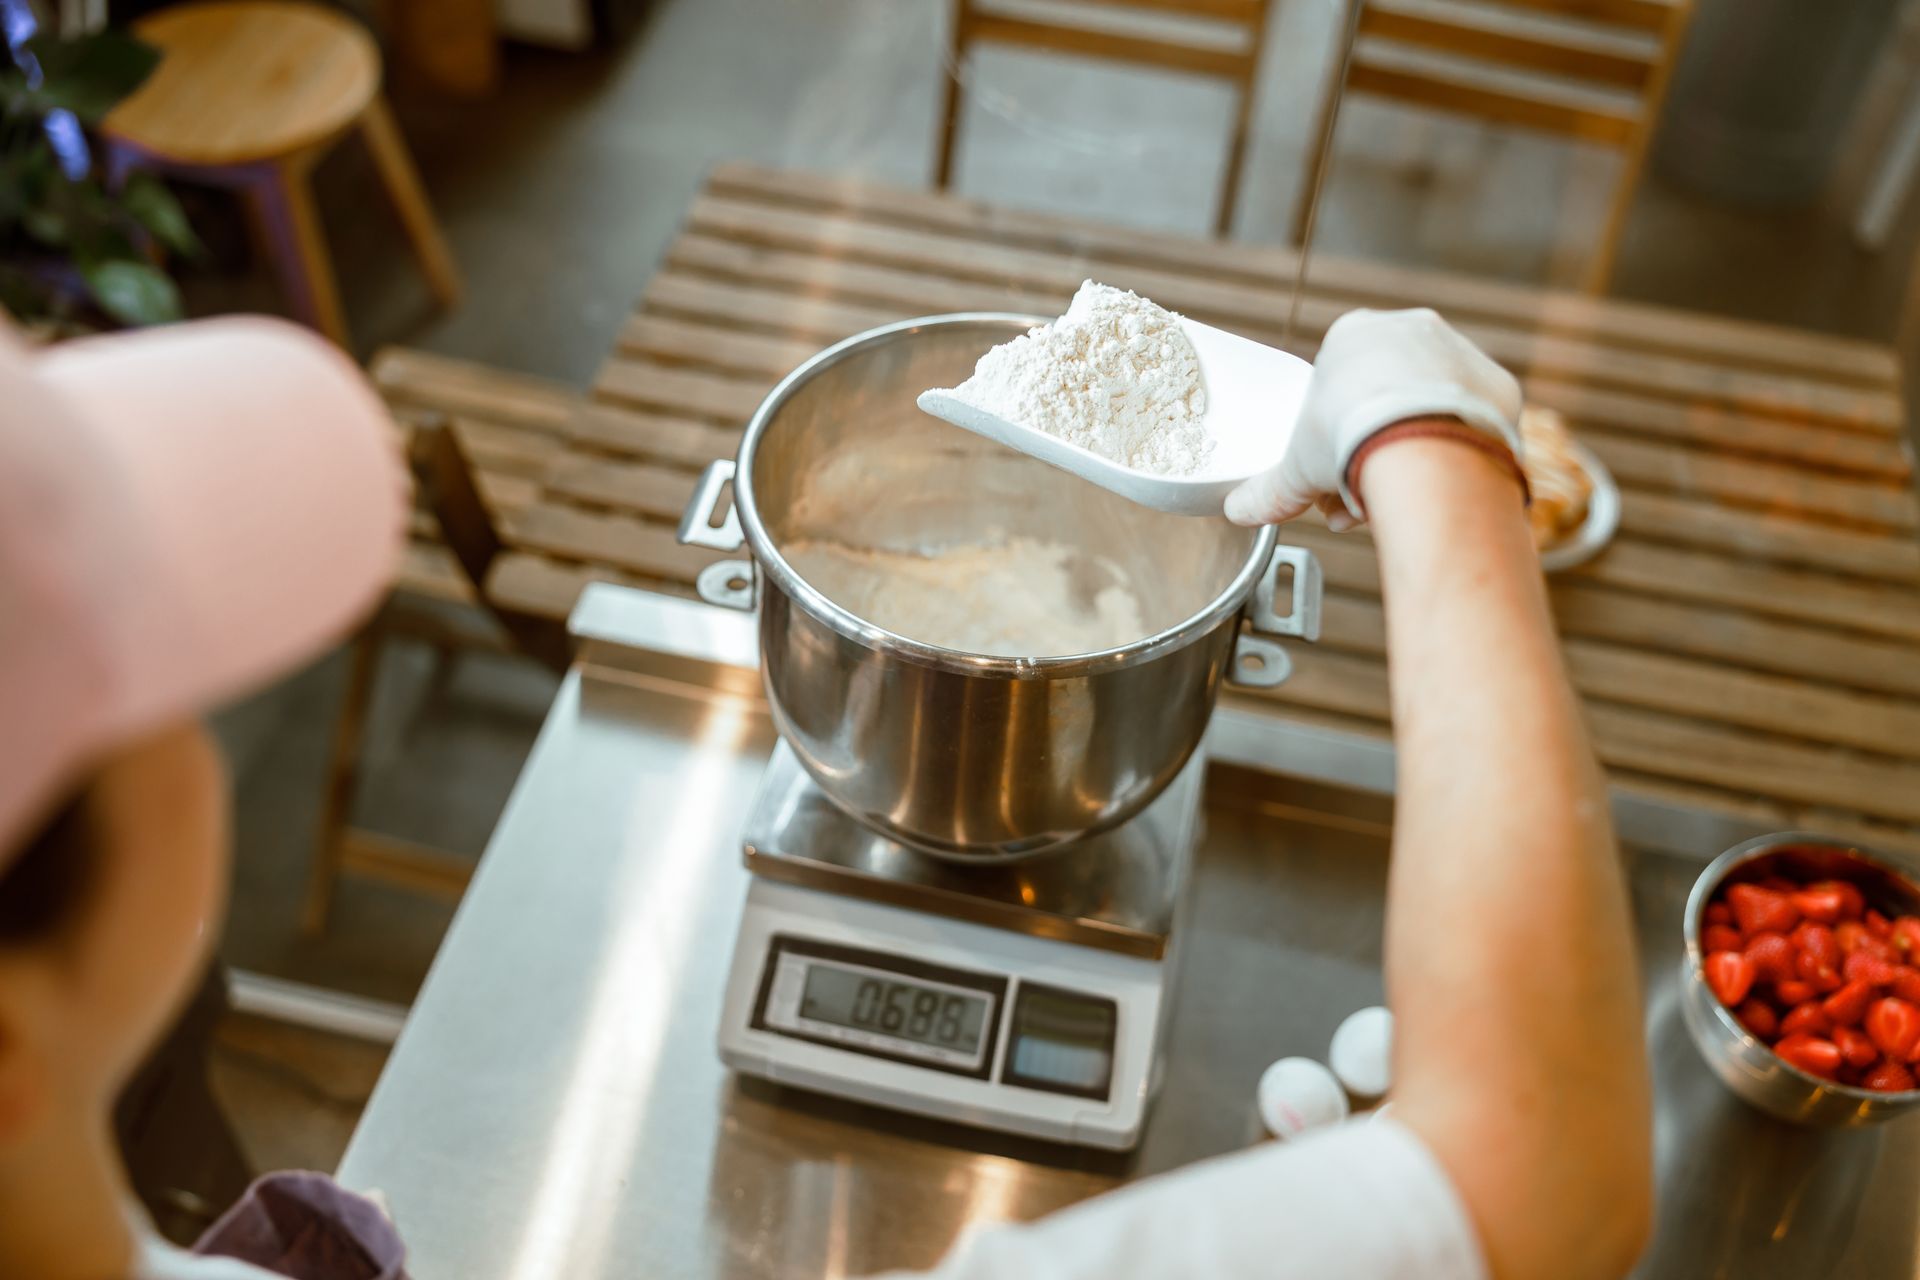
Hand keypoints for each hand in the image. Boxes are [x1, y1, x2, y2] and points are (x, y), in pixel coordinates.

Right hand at [1224, 308, 1522, 528]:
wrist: (1423, 448)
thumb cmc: (1351, 442)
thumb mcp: (1298, 468)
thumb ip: (1270, 490)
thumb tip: (1236, 512)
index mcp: (1353, 335)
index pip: (1339, 385)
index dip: (1331, 436)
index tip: (1330, 474)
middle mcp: (1410, 330)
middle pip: (1387, 395)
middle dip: (1372, 447)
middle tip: (1362, 496)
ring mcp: (1459, 352)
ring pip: (1431, 405)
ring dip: (1414, 448)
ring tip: (1402, 498)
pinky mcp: (1497, 383)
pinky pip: (1475, 419)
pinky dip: (1458, 448)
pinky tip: (1443, 481)